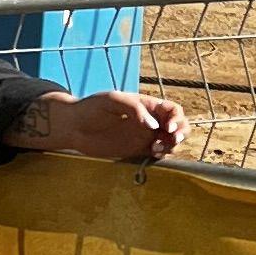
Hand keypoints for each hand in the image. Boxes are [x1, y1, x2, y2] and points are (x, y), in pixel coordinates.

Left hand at [43, 90, 183, 165]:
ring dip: (172, 145)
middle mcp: (150, 120)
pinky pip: (159, 154)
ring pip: (171, 141)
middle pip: (178, 126)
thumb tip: (154, 127)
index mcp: (147, 105)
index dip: (177, 118)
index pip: (172, 110)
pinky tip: (152, 153)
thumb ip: (135, 109)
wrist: (74, 127)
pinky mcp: (137, 151)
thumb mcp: (113, 100)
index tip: (170, 129)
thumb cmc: (91, 108)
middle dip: (181, 133)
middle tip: (172, 140)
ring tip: (156, 148)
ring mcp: (144, 137)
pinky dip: (162, 155)